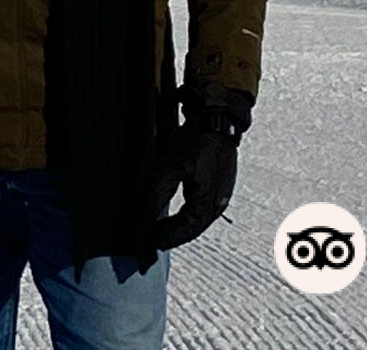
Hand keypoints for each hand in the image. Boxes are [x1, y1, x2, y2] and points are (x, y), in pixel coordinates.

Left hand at [151, 81, 251, 249]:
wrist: (218, 119)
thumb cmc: (196, 141)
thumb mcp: (169, 166)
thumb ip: (157, 194)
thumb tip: (145, 219)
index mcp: (207, 206)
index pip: (181, 233)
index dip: (162, 239)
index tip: (145, 247)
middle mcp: (217, 205)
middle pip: (190, 230)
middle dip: (170, 237)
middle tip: (150, 242)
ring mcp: (220, 196)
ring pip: (196, 221)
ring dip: (178, 228)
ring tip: (159, 230)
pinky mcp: (219, 186)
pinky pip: (200, 209)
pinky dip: (186, 217)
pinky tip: (176, 214)